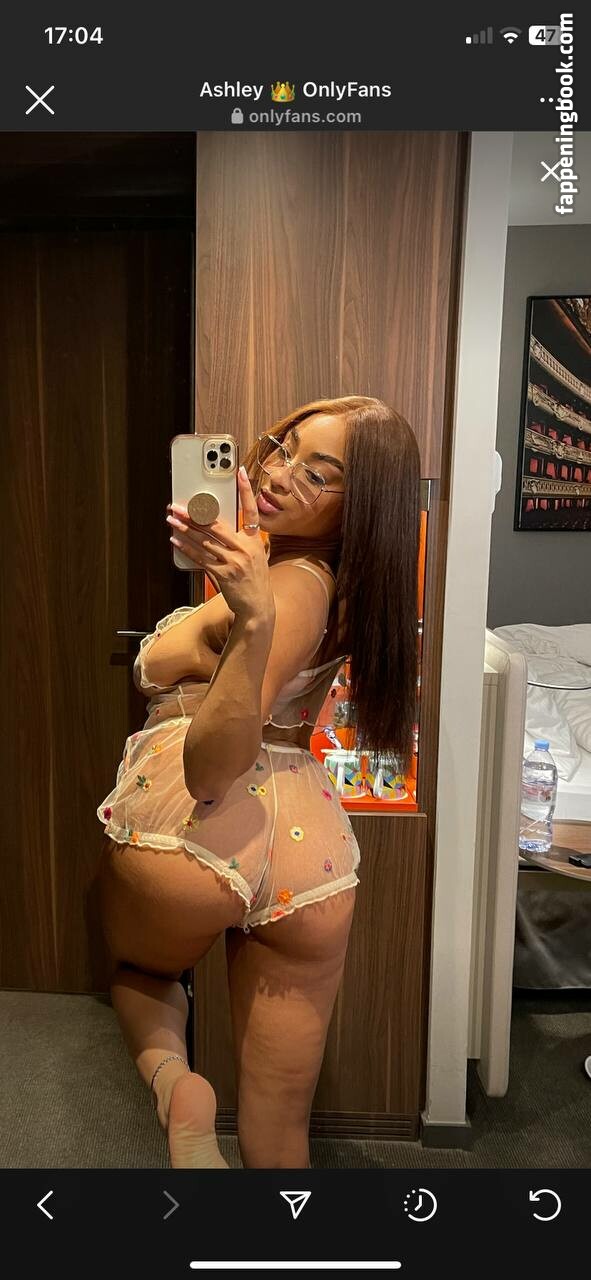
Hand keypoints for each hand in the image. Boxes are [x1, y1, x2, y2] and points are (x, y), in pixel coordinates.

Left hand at [166, 467, 275, 623]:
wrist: (258, 606)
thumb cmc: (255, 580)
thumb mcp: (256, 556)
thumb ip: (243, 540)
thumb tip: (219, 525)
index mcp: (254, 540)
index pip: (250, 510)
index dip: (246, 491)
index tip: (241, 473)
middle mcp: (244, 548)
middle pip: (215, 525)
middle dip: (193, 514)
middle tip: (178, 506)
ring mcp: (233, 562)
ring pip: (204, 540)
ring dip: (184, 529)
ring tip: (171, 520)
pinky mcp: (222, 574)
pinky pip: (200, 558)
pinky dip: (186, 548)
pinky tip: (176, 541)